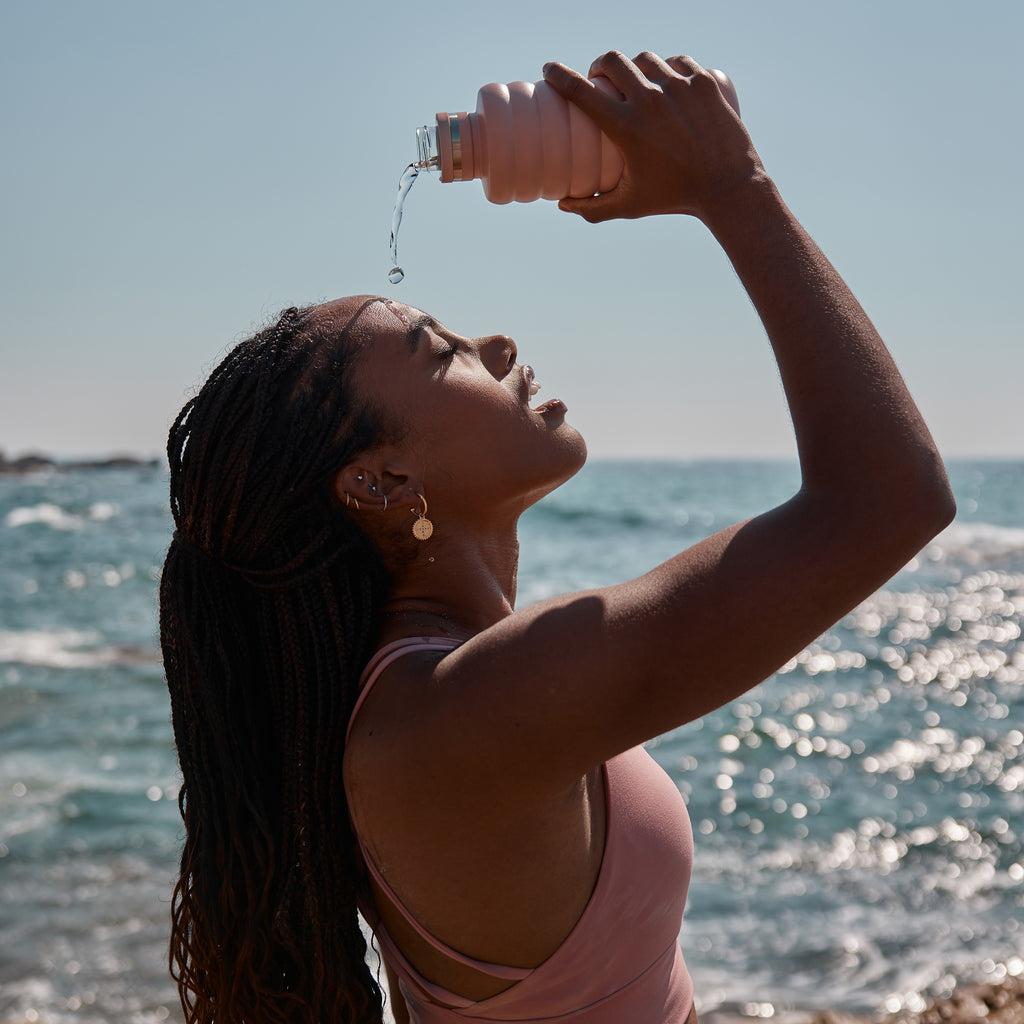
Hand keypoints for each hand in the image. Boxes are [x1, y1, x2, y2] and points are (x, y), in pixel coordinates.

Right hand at [542, 51, 765, 222]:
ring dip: (634, 66)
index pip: (581, 91)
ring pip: (645, 59)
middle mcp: (650, 100)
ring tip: (636, 79)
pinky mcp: (704, 83)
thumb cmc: (674, 199)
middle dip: (600, 65)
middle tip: (601, 77)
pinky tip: (665, 76)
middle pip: (612, 61)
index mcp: (626, 127)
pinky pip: (678, 61)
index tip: (550, 70)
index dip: (559, 75)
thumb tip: (562, 205)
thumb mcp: (630, 205)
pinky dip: (667, 67)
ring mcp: (680, 87)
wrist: (727, 187)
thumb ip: (593, 209)